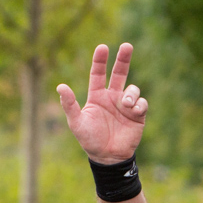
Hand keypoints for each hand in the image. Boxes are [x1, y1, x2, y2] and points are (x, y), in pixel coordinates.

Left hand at [57, 43, 147, 164]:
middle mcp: (112, 97)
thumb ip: (69, 105)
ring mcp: (126, 105)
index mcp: (97, 97)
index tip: (103, 47)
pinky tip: (133, 111)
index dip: (100, 61)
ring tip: (125, 104)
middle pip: (119, 73)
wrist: (107, 157)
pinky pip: (142, 102)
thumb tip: (60, 86)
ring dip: (130, 93)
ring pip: (132, 88)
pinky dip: (139, 104)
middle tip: (127, 46)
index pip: (98, 74)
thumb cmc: (90, 140)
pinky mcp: (137, 114)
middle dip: (123, 59)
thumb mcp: (76, 123)